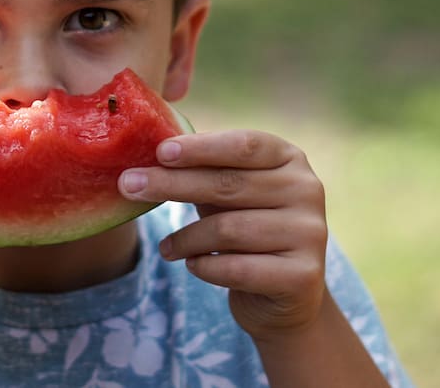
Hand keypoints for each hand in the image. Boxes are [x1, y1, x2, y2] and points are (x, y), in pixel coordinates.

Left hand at [119, 130, 327, 340]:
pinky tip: (192, 264)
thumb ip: (202, 172)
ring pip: (228, 229)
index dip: (201, 148)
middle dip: (172, 185)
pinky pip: (236, 268)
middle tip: (128, 186)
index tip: (160, 152)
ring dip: (185, 238)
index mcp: (289, 159)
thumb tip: (147, 155)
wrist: (285, 294)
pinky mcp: (304, 275)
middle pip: (229, 185)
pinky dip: (204, 266)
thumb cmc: (246, 228)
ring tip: (166, 247)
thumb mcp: (228, 194)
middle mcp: (307, 190)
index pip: (244, 145)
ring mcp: (311, 233)